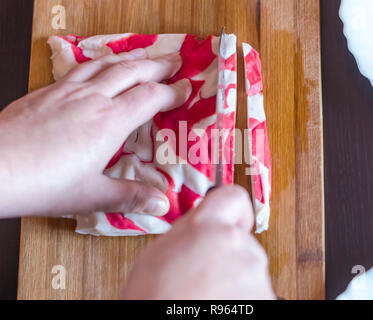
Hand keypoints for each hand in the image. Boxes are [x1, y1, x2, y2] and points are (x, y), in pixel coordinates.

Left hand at [0, 49, 190, 216]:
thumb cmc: (43, 183)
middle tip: (175, 59)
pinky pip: (81, 66)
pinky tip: (99, 64)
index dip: (173, 91)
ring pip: (107, 64)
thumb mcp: (92, 196)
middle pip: (133, 71)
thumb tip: (163, 204)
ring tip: (145, 53)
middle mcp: (92, 99)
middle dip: (158, 64)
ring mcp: (68, 90)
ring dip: (131, 57)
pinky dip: (100, 61)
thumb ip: (131, 197)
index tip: (187, 88)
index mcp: (110, 122)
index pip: (151, 97)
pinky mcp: (47, 91)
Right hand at [122, 185, 274, 299]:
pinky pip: (256, 291)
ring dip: (235, 279)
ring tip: (208, 296)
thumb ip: (189, 230)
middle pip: (241, 240)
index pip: (234, 197)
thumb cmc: (153, 299)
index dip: (233, 210)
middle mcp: (238, 245)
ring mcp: (254, 274)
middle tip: (205, 274)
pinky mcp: (266, 297)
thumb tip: (203, 223)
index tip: (232, 221)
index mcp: (208, 227)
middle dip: (228, 254)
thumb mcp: (157, 252)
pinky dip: (242, 299)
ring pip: (249, 268)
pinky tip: (218, 306)